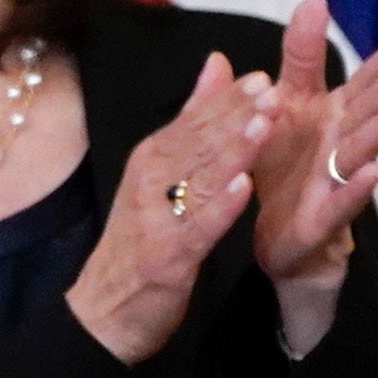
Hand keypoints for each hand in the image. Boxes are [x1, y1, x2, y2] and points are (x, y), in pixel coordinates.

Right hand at [66, 51, 277, 364]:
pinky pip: (199, 226)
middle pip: (197, 142)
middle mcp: (149, 181)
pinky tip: (245, 188)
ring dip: (233, 150)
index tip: (263, 76)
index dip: (227, 99)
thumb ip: (191, 122)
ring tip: (265, 124)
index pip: (192, 121)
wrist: (104, 311)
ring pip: (199, 178)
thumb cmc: (141, 240)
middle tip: (273, 90)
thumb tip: (216, 66)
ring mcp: (156, 217)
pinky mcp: (168, 255)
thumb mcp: (162, 175)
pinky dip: (221, 206)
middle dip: (236, 116)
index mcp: (151, 159)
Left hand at [245, 0, 377, 273]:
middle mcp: (339, 147)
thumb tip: (314, 0)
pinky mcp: (320, 219)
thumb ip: (300, 57)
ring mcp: (333, 183)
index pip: (359, 87)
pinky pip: (340, 203)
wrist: (278, 238)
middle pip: (366, 116)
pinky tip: (373, 175)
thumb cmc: (288, 169)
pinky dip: (355, 190)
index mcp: (331, 118)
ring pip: (361, 153)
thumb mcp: (286, 104)